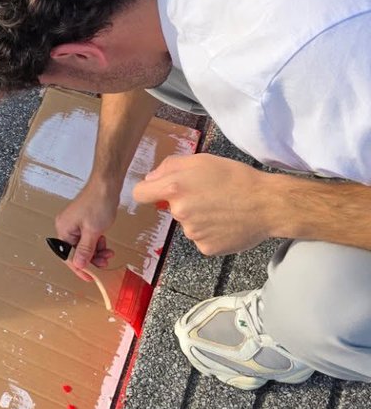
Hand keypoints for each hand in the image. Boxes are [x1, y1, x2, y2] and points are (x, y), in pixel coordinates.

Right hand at [53, 179, 119, 277]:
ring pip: (83, 246)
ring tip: (108, 252)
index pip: (68, 256)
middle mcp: (66, 227)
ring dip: (96, 251)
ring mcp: (74, 224)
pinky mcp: (83, 221)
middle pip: (76, 252)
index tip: (91, 278)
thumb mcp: (93, 231)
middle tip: (105, 262)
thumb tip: (78, 265)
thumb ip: (85, 250)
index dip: (80, 268)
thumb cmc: (98, 204)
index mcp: (63, 230)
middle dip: (91, 258)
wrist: (106, 185)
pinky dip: (97, 243)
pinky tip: (105, 243)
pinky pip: (87, 238)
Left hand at [133, 153, 278, 255]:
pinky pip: (201, 239)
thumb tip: (150, 178)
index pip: (140, 194)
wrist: (267, 204)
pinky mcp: (206, 248)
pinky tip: (226, 224)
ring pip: (187, 224)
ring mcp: (192, 233)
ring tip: (222, 209)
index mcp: (174, 188)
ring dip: (198, 218)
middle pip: (170, 208)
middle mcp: (179, 212)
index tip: (156, 191)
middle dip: (183, 202)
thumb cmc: (234, 177)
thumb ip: (170, 166)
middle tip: (208, 196)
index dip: (147, 191)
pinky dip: (210, 233)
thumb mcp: (200, 160)